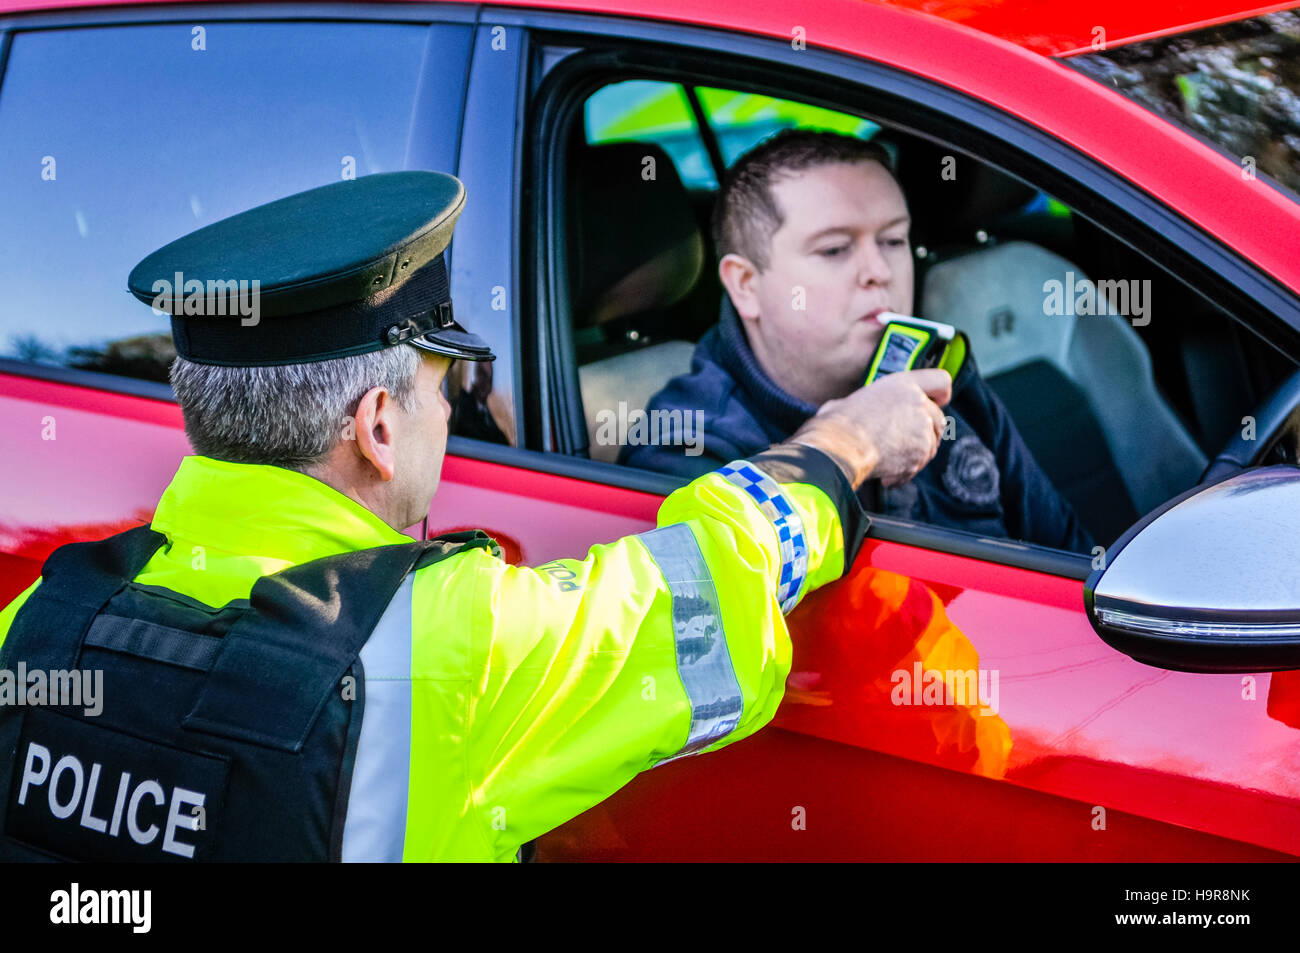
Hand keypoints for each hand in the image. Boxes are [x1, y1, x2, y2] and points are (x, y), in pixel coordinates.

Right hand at [788, 369, 951, 489]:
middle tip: (903, 442)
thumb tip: (844, 410)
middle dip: (925, 432)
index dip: (941, 395)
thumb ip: (862, 404)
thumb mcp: (848, 401)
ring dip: (914, 454)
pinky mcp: (920, 455)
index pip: (941, 381)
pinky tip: (884, 474)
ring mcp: (923, 431)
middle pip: (938, 419)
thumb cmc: (837, 424)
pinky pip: (917, 467)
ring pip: (931, 446)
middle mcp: (919, 404)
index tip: (937, 403)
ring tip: (888, 460)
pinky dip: (903, 473)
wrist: (840, 447)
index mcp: (903, 384)